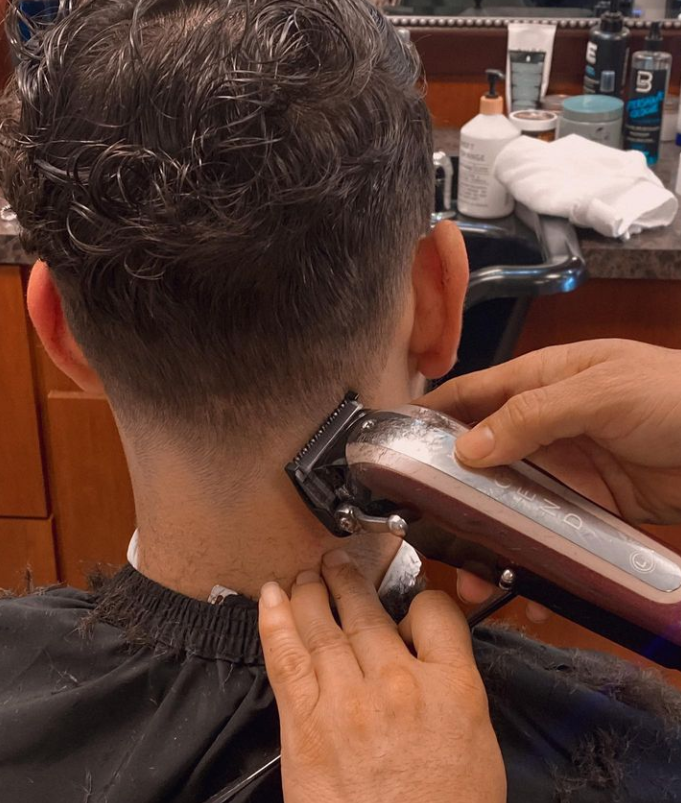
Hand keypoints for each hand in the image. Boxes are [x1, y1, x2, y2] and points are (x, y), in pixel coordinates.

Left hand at [258, 550, 505, 802]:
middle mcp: (398, 682)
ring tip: (308, 574)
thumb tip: (426, 651)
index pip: (434, 611)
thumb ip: (452, 688)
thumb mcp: (476, 745)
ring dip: (312, 590)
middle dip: (352, 578)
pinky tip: (271, 594)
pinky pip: (287, 656)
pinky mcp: (305, 722)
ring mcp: (347, 699)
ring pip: (324, 622)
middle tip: (341, 562)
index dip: (420, 598)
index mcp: (452, 688)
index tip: (407, 601)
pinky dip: (276, 619)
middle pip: (369, 609)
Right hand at [421, 339, 680, 603]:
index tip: (392, 441)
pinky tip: (519, 581)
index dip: (431, 412)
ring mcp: (565, 467)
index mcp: (543, 378)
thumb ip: (534, 414)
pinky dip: (528, 555)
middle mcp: (546, 422)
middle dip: (447, 487)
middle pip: (481, 453)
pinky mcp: (587, 506)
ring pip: (508, 499)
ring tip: (464, 570)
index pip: (473, 392)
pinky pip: (546, 531)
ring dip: (483, 531)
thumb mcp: (602, 391)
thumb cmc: (678, 396)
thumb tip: (468, 445)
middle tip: (418, 523)